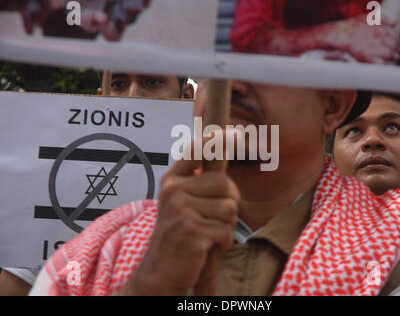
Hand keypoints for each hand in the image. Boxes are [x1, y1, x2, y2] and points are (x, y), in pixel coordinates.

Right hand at [119, 143, 239, 294]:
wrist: (160, 269)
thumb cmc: (177, 233)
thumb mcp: (180, 203)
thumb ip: (197, 182)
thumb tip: (222, 152)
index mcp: (172, 181)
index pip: (196, 151)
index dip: (218, 141)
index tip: (237, 134)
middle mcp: (174, 190)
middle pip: (225, 184)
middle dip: (229, 203)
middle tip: (215, 218)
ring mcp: (181, 210)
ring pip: (230, 209)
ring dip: (226, 226)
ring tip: (208, 233)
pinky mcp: (191, 230)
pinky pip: (225, 231)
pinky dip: (223, 242)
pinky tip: (207, 246)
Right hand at [318, 15, 399, 63]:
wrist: (339, 34)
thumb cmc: (351, 26)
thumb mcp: (366, 17)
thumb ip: (382, 19)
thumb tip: (395, 22)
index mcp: (380, 28)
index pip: (394, 35)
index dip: (397, 40)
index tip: (398, 44)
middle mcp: (379, 37)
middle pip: (394, 45)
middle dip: (397, 50)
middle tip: (398, 54)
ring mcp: (374, 47)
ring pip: (390, 54)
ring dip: (394, 57)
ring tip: (396, 60)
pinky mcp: (367, 56)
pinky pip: (380, 63)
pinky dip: (385, 65)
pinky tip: (386, 66)